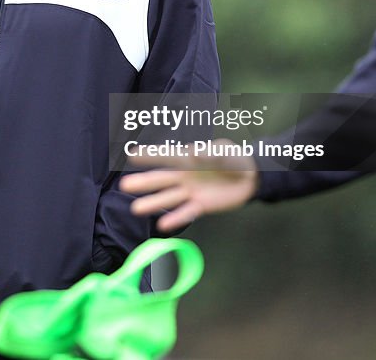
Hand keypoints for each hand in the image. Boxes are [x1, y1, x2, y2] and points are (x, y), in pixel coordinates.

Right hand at [120, 138, 258, 231]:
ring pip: (169, 198)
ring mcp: (191, 192)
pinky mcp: (201, 205)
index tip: (131, 155)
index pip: (166, 156)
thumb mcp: (226, 150)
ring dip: (153, 203)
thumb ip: (212, 152)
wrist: (251, 178)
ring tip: (136, 209)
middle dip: (144, 182)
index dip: (150, 155)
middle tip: (125, 185)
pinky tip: (163, 225)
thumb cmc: (234, 159)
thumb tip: (195, 154)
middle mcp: (184, 176)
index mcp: (188, 158)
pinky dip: (176, 218)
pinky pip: (186, 212)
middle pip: (161, 179)